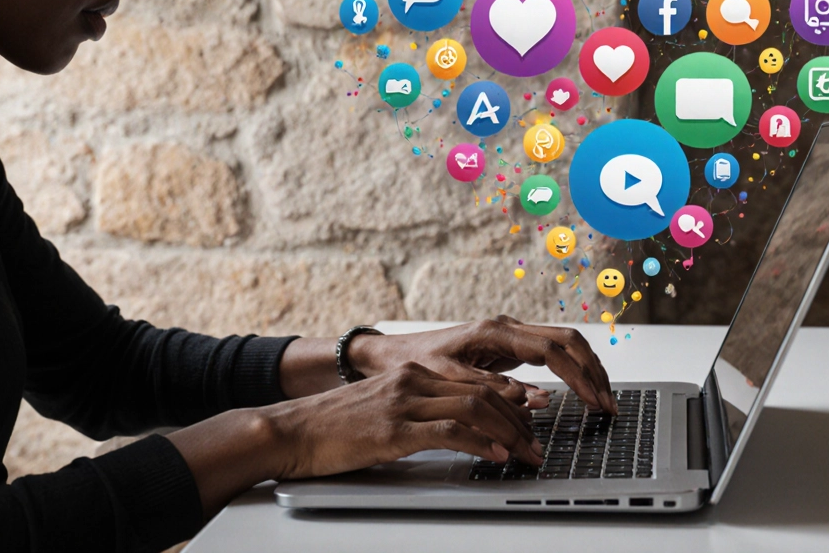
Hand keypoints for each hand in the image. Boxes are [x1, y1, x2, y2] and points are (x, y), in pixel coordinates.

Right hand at [263, 361, 544, 480]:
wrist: (291, 431)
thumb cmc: (333, 428)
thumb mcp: (384, 411)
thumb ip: (419, 413)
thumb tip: (460, 431)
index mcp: (413, 374)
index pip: (476, 383)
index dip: (511, 403)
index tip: (531, 422)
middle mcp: (412, 380)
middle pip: (483, 392)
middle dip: (519, 420)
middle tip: (537, 444)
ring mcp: (403, 402)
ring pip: (474, 408)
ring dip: (509, 433)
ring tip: (526, 453)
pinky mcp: (394, 428)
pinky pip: (450, 431)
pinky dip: (480, 443)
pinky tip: (496, 455)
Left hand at [349, 315, 616, 414]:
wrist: (394, 353)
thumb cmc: (415, 362)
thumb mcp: (447, 379)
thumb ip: (489, 388)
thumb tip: (535, 399)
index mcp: (495, 332)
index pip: (551, 351)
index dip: (578, 377)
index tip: (594, 402)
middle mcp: (508, 328)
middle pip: (568, 341)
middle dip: (593, 371)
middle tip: (609, 405)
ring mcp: (511, 337)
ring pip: (564, 345)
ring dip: (587, 371)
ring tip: (603, 401)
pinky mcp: (510, 348)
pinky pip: (551, 355)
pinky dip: (572, 372)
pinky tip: (583, 393)